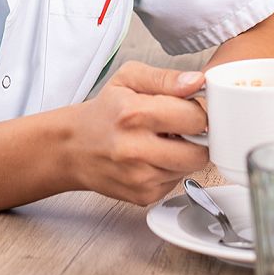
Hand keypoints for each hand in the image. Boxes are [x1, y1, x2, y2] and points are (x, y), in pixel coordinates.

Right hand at [61, 61, 209, 204]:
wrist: (74, 148)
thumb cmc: (103, 112)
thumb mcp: (128, 79)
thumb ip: (166, 78)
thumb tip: (196, 81)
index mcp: (134, 115)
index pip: (196, 118)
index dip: (196, 111)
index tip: (187, 109)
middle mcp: (136, 150)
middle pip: (200, 152)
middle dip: (197, 138)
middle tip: (180, 128)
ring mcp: (140, 178)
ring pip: (190, 168)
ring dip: (183, 154)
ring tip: (161, 141)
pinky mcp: (144, 196)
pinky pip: (177, 182)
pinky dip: (171, 169)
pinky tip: (153, 157)